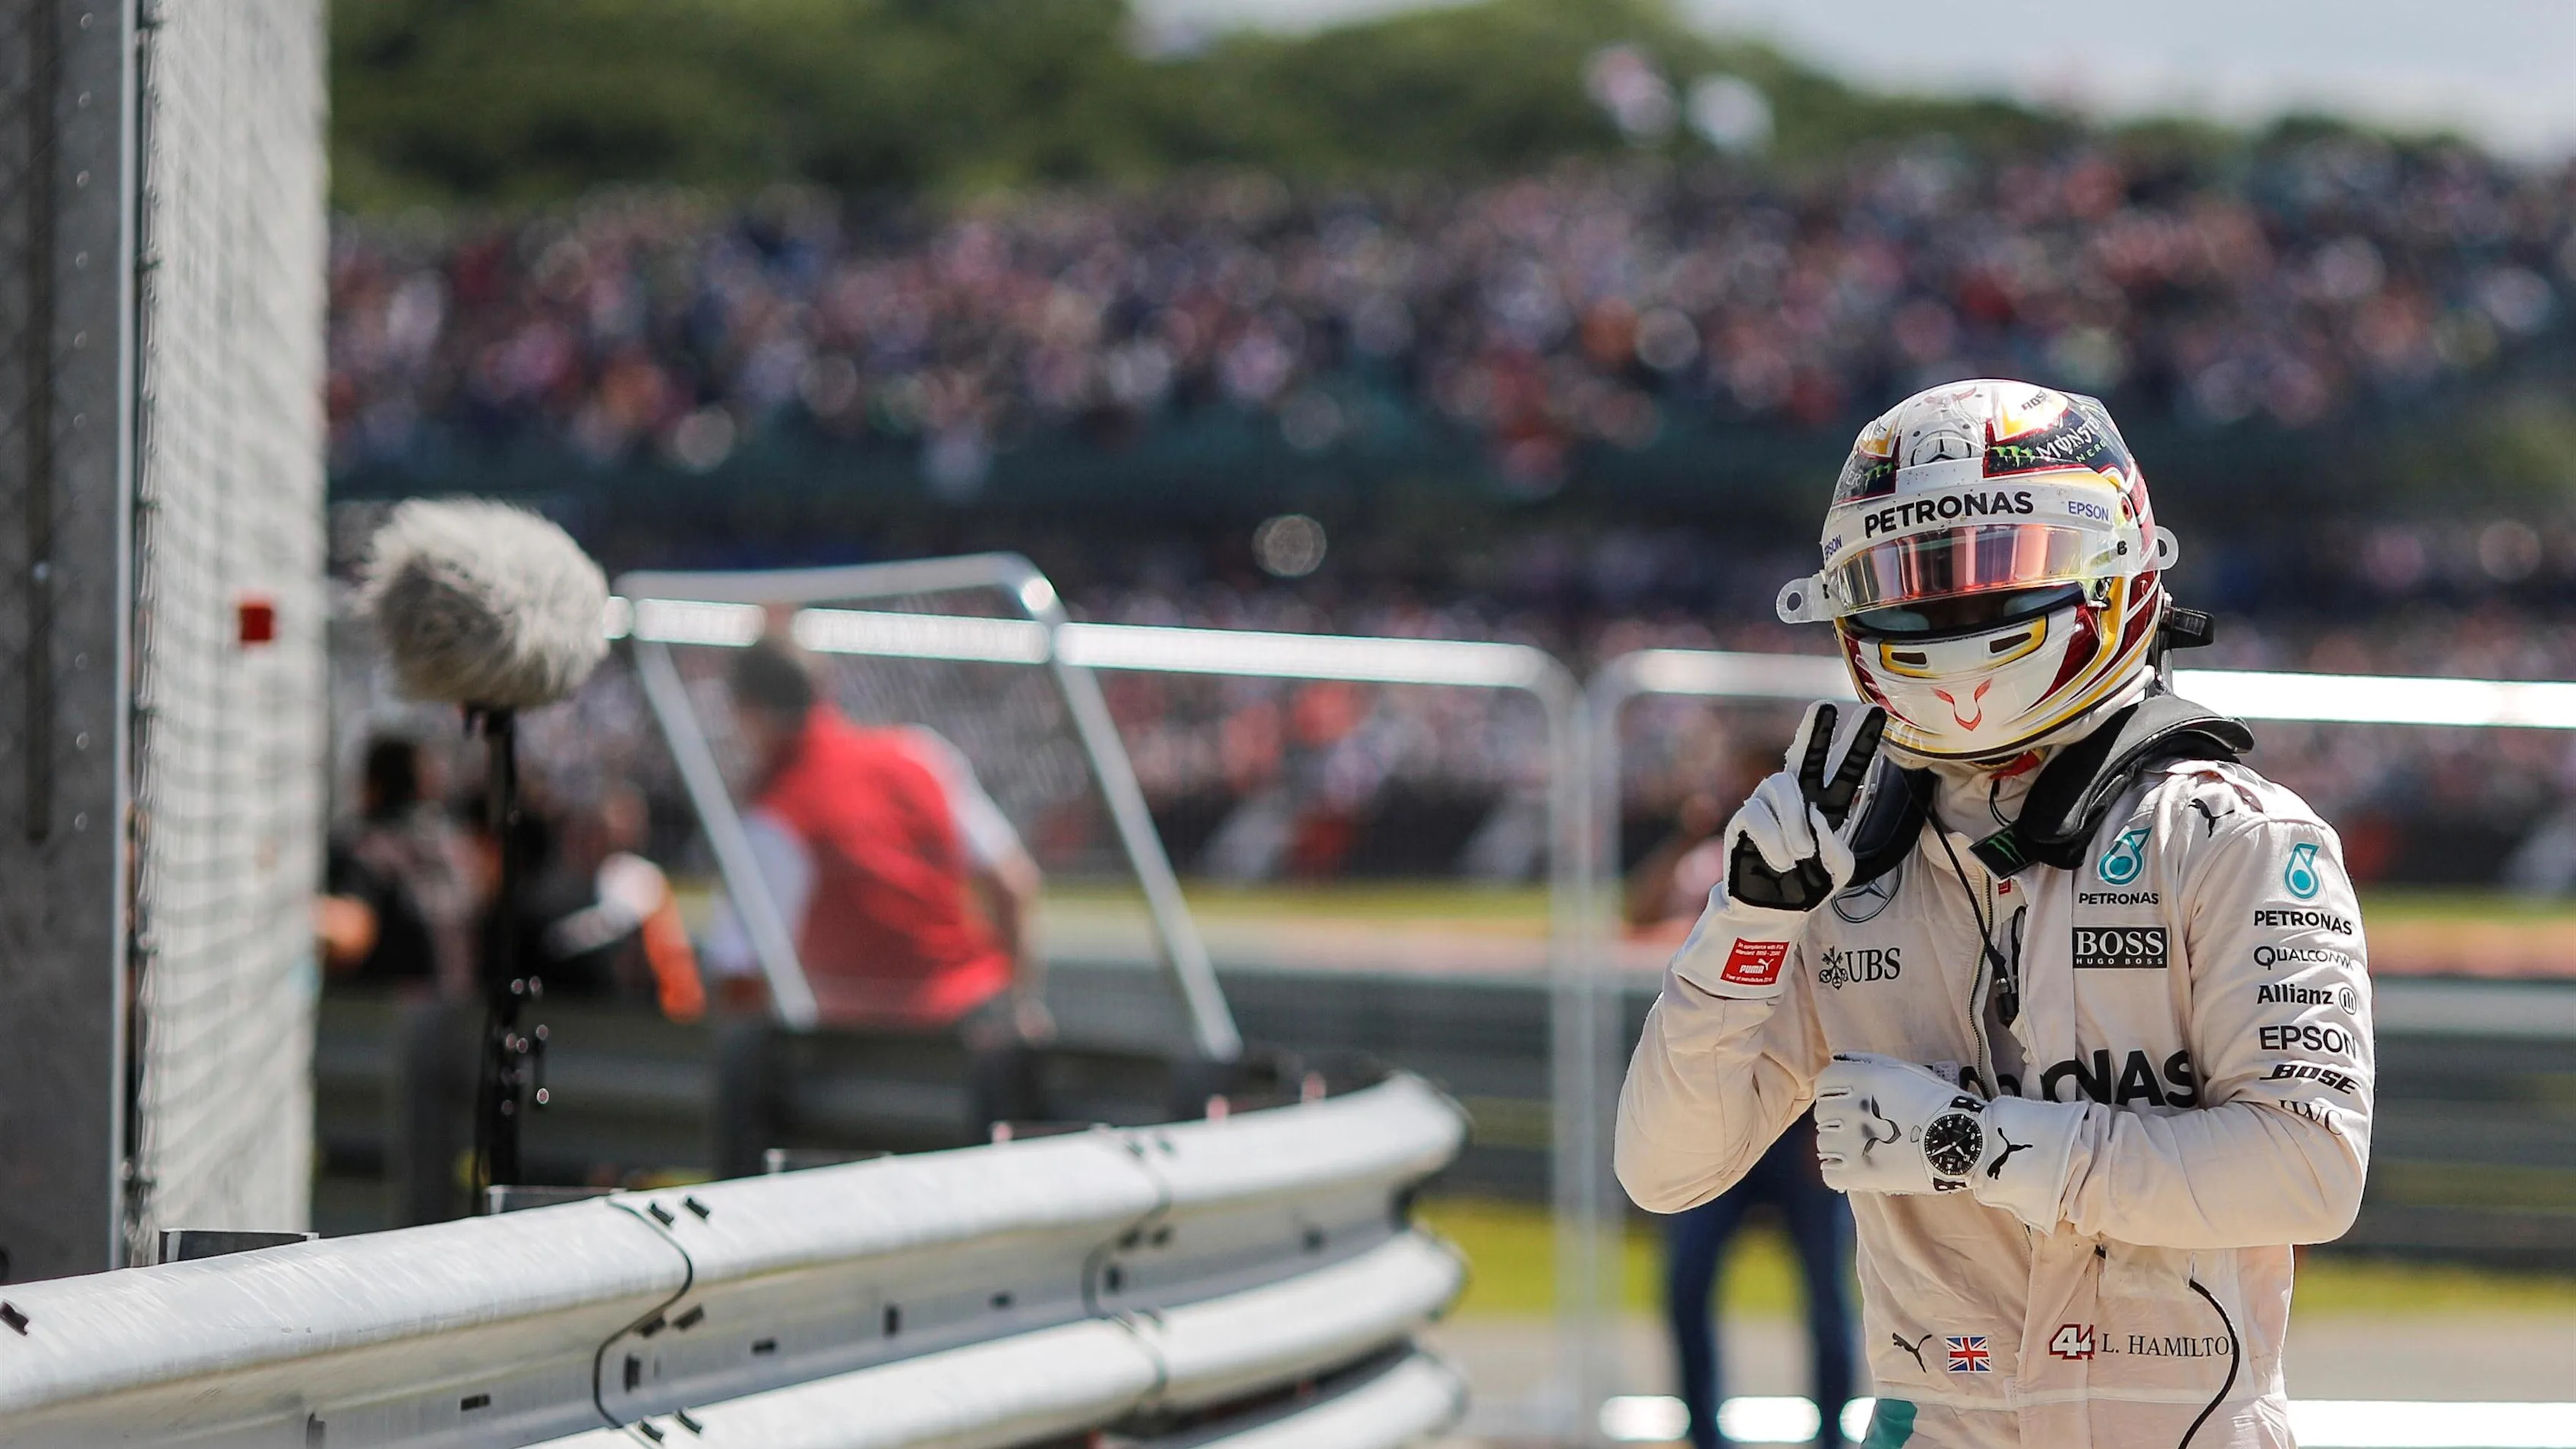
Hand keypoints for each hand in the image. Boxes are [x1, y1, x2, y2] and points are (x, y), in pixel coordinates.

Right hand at [1726, 700, 1884, 911]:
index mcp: (1827, 803)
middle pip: (1807, 753)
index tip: (1876, 711)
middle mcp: (1798, 796)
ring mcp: (1769, 804)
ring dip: (1795, 825)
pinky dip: (1774, 843)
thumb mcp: (1838, 871)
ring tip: (1799, 855)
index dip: (1861, 741)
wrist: (1771, 910)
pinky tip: (1779, 861)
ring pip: (1784, 790)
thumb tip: (1814, 816)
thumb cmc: (1807, 885)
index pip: (1847, 767)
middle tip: (1825, 706)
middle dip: (1816, 729)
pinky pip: (1760, 818)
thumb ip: (1836, 845)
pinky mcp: (1745, 817)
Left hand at [1813, 1053, 2080, 1227]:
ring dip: (1840, 1146)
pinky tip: (1860, 1168)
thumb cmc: (1940, 1103)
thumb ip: (1869, 1065)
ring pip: (1823, 1143)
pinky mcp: (1859, 1174)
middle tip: (1866, 1129)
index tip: (1851, 1103)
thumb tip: (1841, 1061)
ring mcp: (1854, 1142)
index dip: (1836, 1093)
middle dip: (1840, 1120)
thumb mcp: (1905, 1072)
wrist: (1967, 1142)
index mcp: (1864, 1080)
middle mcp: (1853, 1108)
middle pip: (1823, 1114)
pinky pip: (1829, 1173)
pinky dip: (1840, 1172)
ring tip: (1867, 1150)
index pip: (1825, 1082)